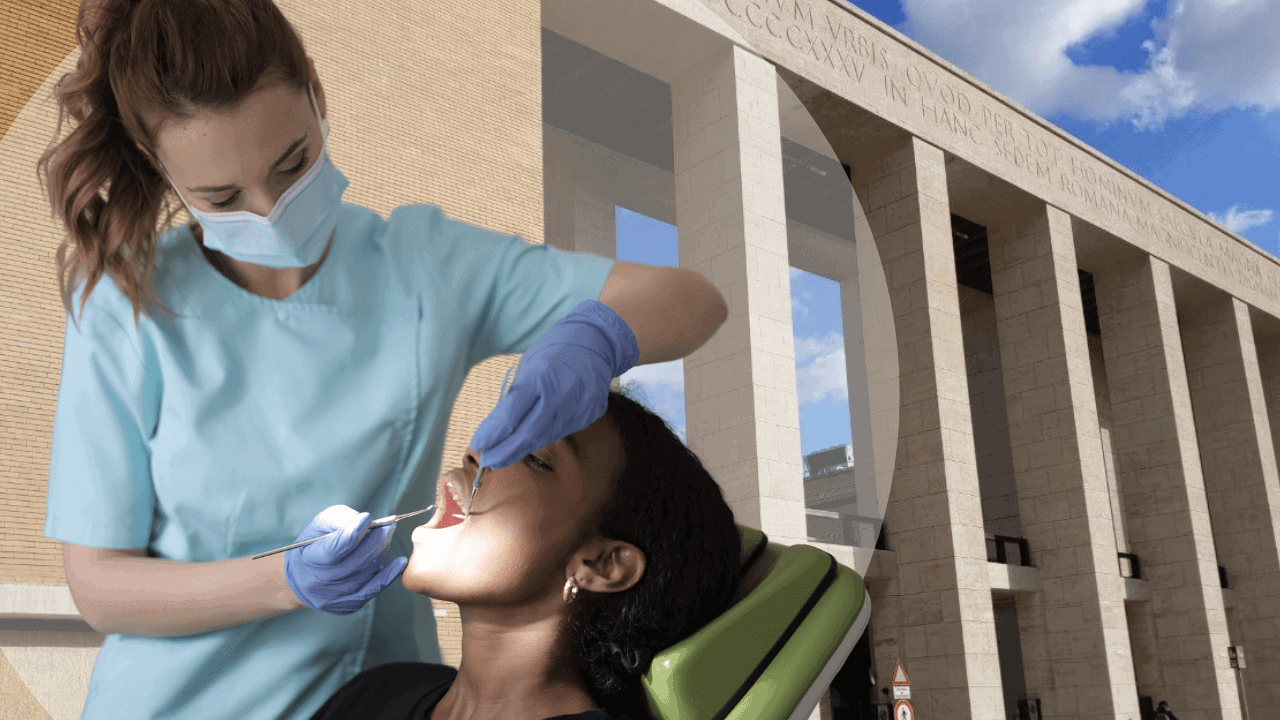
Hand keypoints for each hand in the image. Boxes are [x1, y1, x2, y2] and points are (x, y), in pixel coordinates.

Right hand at [284, 505, 407, 615]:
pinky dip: (388, 575)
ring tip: (387, 536)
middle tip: (388, 526)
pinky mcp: (347, 605)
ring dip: (381, 553)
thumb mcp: (319, 526)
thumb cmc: (314, 545)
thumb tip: (365, 521)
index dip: (352, 534)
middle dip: (375, 541)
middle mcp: (319, 583)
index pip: (332, 550)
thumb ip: (340, 520)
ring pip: (365, 574)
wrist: (303, 578)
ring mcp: (333, 597)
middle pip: (354, 562)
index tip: (367, 518)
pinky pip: (372, 590)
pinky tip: (400, 562)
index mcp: (308, 560)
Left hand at [471, 300, 638, 468]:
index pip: (512, 414)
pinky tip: (529, 442)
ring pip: (545, 437)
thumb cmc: (556, 350)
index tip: (478, 445)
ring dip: (522, 449)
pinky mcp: (590, 414)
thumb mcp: (529, 365)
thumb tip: (495, 427)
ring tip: (503, 456)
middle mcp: (562, 394)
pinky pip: (561, 431)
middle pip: (529, 433)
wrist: (597, 340)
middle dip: (506, 451)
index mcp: (541, 376)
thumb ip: (515, 396)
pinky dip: (542, 438)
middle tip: (488, 461)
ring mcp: (579, 406)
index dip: (493, 433)